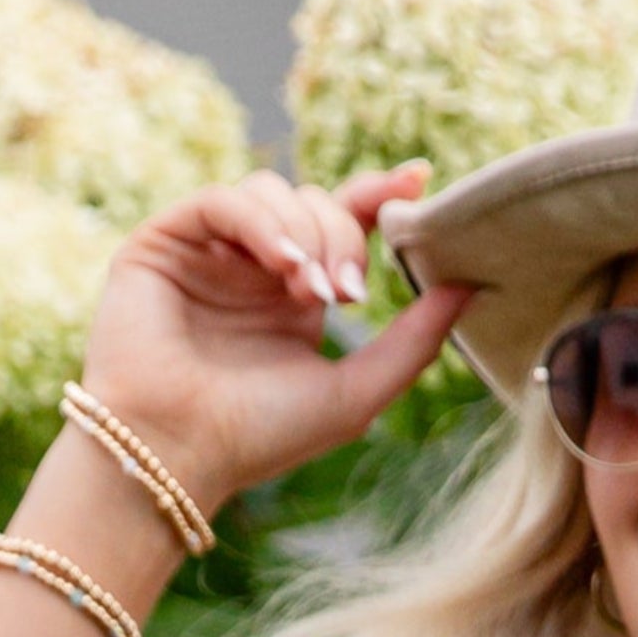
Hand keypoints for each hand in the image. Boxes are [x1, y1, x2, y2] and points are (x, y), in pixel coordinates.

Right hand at [77, 162, 476, 515]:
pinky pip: (225, 201)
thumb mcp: (357, 391)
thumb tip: (473, 284)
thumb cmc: (260, 438)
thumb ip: (415, 340)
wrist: (178, 455)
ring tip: (313, 292)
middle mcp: (252, 266)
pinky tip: (284, 265)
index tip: (419, 181)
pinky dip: (263, 224)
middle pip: (315, 202)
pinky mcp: (164, 241)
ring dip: (306, 232)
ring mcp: (208, 251)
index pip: (343, 222)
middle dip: (343, 237)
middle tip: (349, 294)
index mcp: (295, 296)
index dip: (379, 196)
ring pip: (272, 192)